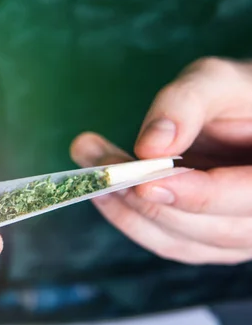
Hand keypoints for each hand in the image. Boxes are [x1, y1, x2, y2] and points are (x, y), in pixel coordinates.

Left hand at [71, 57, 251, 265]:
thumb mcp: (215, 82)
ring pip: (180, 241)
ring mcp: (240, 237)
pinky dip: (130, 219)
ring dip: (127, 209)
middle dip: (144, 198)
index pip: (247, 197)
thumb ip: (186, 105)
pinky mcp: (208, 240)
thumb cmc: (234, 94)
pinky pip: (167, 242)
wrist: (240, 115)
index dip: (195, 195)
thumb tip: (150, 146)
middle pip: (207, 227)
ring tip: (89, 169)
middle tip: (95, 161)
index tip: (143, 182)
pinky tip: (102, 190)